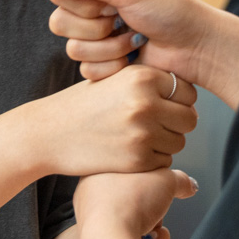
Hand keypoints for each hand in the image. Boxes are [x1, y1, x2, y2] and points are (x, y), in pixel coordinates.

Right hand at [24, 64, 197, 177]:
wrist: (48, 133)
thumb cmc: (82, 105)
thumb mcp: (113, 80)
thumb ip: (147, 82)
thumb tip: (185, 92)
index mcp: (142, 77)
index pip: (187, 91)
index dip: (179, 101)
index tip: (164, 106)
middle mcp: (146, 102)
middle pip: (189, 118)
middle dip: (176, 124)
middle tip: (155, 126)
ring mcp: (143, 133)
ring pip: (179, 142)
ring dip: (165, 143)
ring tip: (138, 139)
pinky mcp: (137, 160)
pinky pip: (164, 162)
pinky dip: (152, 160)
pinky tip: (129, 152)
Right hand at [39, 0, 238, 104]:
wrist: (196, 46)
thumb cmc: (170, 10)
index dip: (83, 5)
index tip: (110, 5)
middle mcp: (94, 6)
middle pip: (60, 23)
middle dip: (95, 28)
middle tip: (123, 23)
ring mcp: (99, 35)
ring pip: (73, 49)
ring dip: (109, 48)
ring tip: (136, 40)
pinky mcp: (106, 62)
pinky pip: (88, 70)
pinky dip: (113, 66)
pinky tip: (135, 57)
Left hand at [74, 167, 195, 238]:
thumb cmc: (129, 203)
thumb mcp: (166, 179)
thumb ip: (180, 180)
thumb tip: (189, 185)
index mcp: (98, 172)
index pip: (134, 172)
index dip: (153, 180)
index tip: (160, 186)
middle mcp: (91, 196)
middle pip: (137, 199)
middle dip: (156, 209)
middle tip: (158, 208)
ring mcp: (93, 221)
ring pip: (135, 220)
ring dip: (154, 227)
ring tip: (154, 229)